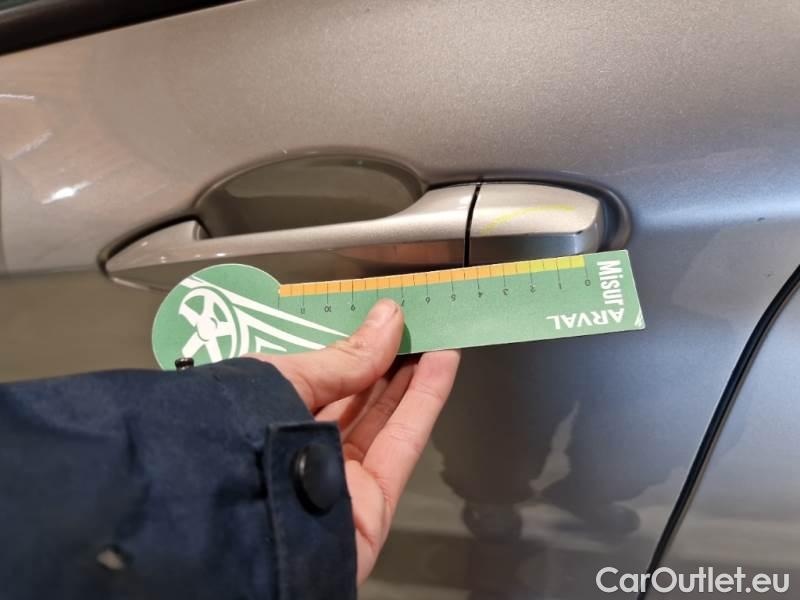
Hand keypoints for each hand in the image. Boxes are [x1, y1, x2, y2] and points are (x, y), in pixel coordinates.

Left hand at [249, 299, 458, 582]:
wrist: (242, 518)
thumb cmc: (243, 436)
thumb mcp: (284, 379)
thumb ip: (343, 358)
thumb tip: (388, 319)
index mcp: (267, 420)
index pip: (318, 380)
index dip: (352, 350)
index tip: (382, 319)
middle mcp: (301, 450)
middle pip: (354, 401)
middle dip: (385, 361)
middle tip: (414, 323)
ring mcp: (339, 480)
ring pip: (382, 420)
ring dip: (411, 376)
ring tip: (434, 334)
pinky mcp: (373, 505)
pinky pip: (402, 444)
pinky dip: (425, 402)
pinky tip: (442, 363)